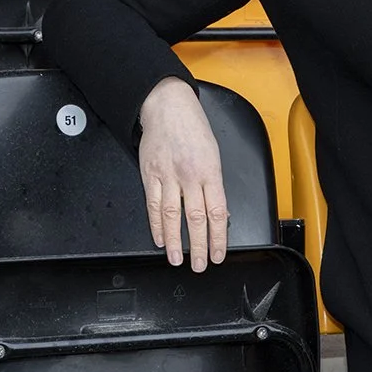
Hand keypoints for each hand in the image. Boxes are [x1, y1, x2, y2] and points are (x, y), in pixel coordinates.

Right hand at [137, 77, 228, 271]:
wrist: (167, 106)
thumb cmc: (193, 128)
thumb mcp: (214, 153)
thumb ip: (216, 184)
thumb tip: (221, 212)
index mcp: (210, 171)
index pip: (217, 212)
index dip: (218, 237)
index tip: (219, 253)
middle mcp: (190, 176)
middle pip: (196, 218)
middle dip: (199, 246)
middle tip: (200, 265)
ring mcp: (168, 176)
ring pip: (172, 216)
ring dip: (176, 242)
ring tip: (178, 259)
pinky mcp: (150, 175)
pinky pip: (153, 205)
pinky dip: (156, 225)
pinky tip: (160, 239)